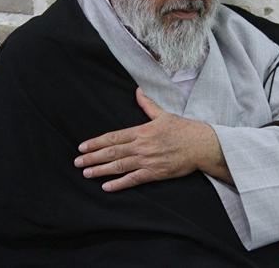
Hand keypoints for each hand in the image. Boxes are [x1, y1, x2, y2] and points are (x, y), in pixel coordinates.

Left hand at [74, 87, 231, 190]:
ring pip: (119, 166)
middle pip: (112, 152)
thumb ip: (148, 104)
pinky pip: (133, 179)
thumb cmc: (184, 129)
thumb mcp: (164, 114)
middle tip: (77, 162)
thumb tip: (138, 91)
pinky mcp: (155, 173)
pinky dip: (119, 184)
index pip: (113, 137)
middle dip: (92, 157)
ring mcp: (147, 160)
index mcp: (142, 130)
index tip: (82, 146)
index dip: (96, 142)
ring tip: (86, 173)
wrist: (201, 145)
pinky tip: (106, 187)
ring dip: (101, 170)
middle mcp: (141, 145)